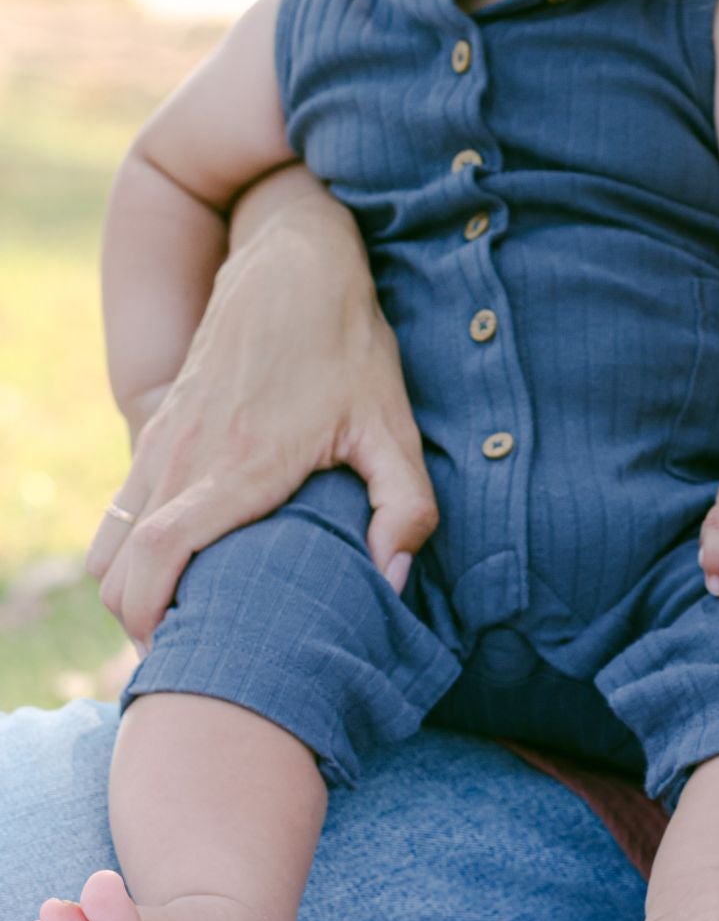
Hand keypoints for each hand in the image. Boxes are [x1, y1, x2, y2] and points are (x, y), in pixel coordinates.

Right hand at [85, 191, 435, 644]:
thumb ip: (405, 503)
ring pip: (111, 541)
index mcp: (238, 466)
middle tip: (193, 654)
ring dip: (132, 587)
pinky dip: (132, 550)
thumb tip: (393, 576)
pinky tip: (182, 567)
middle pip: (118, 568)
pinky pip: (122, 507)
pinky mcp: (159, 425)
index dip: (152, 619)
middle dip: (139, 622)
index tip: (182, 655)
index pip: (157, 560)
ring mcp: (163, 440)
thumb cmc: (349, 346)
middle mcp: (184, 457)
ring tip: (187, 618)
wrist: (292, 264)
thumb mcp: (393, 422)